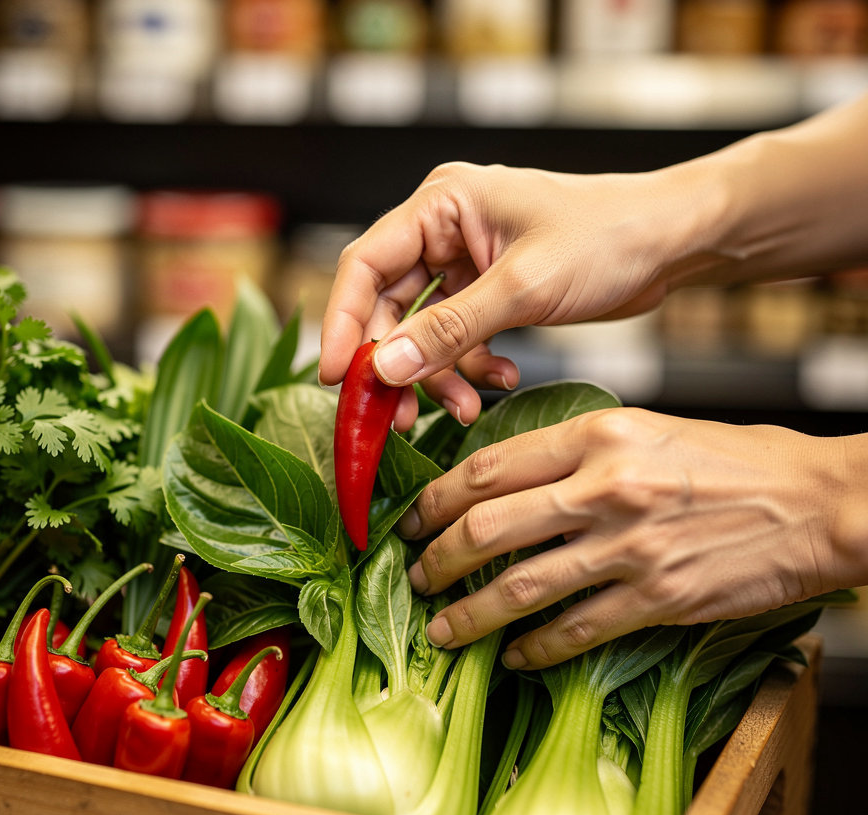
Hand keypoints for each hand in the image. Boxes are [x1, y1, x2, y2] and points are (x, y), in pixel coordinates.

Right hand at [320, 160, 712, 431]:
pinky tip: (502, 381)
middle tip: (400, 416)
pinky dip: (472, 368)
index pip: (365, 264)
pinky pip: (458, 340)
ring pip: (422, 332)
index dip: (343, 323)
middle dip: (398, 364)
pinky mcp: (488, 293)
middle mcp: (444, 230)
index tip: (336, 378)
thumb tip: (382, 368)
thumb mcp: (524, 287)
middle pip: (389, 307)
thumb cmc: (608, 236)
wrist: (671, 242)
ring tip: (464, 409)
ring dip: (439, 375)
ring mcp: (465, 264)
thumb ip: (449, 330)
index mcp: (442, 204)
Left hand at [398, 407, 867, 667]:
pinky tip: (515, 657)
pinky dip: (536, 649)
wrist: (823, 504)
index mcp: (599, 432)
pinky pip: (575, 631)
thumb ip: (580, 452)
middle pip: (487, 529)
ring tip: (443, 631)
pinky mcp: (658, 597)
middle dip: (437, 560)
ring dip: (470, 615)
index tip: (414, 519)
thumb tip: (513, 481)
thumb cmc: (742, 461)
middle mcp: (605, 487)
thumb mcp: (650, 429)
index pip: (489, 467)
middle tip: (417, 577)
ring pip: (519, 588)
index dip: (436, 499)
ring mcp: (629, 546)